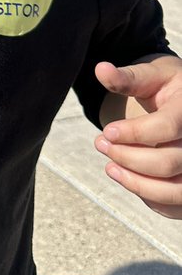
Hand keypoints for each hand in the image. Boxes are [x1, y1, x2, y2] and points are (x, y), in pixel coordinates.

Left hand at [94, 53, 181, 217]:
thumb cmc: (167, 86)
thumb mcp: (152, 74)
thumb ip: (128, 77)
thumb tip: (100, 69)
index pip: (166, 127)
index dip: (134, 132)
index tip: (107, 131)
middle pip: (168, 163)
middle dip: (128, 157)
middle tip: (101, 144)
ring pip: (175, 190)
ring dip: (136, 183)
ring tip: (109, 167)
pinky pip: (175, 205)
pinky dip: (149, 197)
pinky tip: (127, 178)